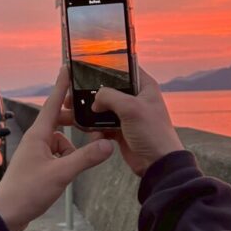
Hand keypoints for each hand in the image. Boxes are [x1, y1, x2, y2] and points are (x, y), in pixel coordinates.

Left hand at [0, 66, 114, 230]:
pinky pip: (57, 155)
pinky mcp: (36, 167)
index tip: (67, 68)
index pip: (52, 103)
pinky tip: (68, 173)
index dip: (61, 85)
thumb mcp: (61, 174)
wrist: (7, 215)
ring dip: (71, 149)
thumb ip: (85, 158)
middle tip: (90, 121)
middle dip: (73, 122)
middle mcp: (35, 140)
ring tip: (75, 165)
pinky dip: (65, 161)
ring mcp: (35, 154)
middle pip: (58, 121)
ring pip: (60, 141)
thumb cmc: (26, 192)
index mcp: (38, 135)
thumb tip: (108, 144)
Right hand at [57, 63, 183, 177]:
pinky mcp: (121, 130)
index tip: (87, 68)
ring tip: (75, 115)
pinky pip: (102, 125)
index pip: (124, 68)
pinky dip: (96, 129)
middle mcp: (136, 98)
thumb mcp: (130, 108)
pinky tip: (93, 134)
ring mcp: (128, 115)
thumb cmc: (152, 133)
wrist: (157, 163)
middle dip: (92, 94)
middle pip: (109, 89)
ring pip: (103, 108)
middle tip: (73, 96)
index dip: (106, 67)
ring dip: (91, 113)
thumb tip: (95, 100)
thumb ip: (109, 96)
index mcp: (144, 86)